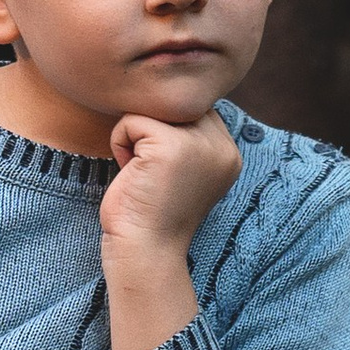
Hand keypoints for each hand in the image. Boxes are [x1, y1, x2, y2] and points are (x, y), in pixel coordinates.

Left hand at [101, 109, 240, 349]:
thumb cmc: (152, 214)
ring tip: (142, 174)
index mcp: (229, 153)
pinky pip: (130, 120)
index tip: (162, 176)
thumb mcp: (183, 170)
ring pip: (150, 110)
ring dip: (134, 139)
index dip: (165, 135)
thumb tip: (166, 97)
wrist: (145, 251)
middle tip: (151, 176)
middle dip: (150, 134)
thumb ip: (188, 136)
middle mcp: (222, 145)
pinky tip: (131, 174)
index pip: (191, 109)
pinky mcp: (171, 145)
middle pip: (171, 104)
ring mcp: (199, 144)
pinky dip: (120, 144)